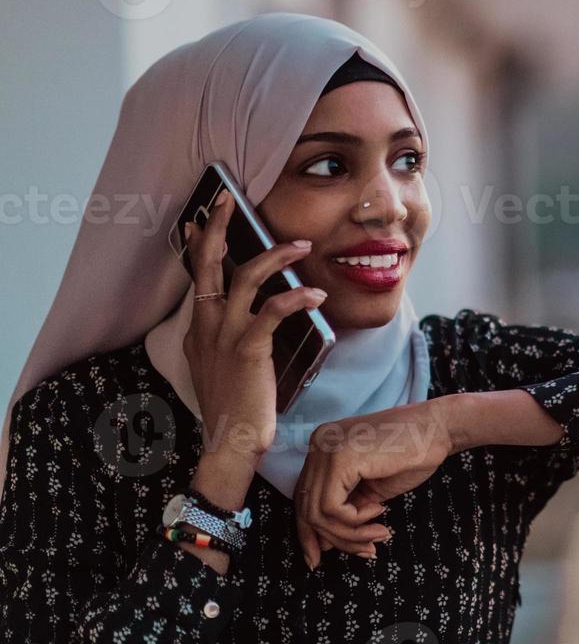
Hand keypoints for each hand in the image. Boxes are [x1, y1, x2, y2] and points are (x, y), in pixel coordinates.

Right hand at [183, 188, 326, 464]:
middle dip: (219, 228)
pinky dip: (296, 298)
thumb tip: (246, 319)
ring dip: (276, 256)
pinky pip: (271, 311)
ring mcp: (225, 336)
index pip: (198, 276)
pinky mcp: (248, 350)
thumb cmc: (234, 407)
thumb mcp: (222, 366)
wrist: (230, 443)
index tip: (203, 219)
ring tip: (303, 245)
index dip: (200, 245)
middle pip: (209, 264)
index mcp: (200, 329)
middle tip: (229, 200)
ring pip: (245, 278)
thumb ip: (228, 339)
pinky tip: (316, 295)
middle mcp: (207, 326)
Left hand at [293, 399, 453, 568]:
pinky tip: (378, 510)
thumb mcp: (371, 489)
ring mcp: (326, 449)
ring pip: (318, 513)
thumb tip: (323, 545)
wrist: (439, 428)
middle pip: (307, 508)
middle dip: (335, 539)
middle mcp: (318, 444)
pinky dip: (355, 520)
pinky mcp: (340, 458)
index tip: (320, 558)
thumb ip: (346, 509)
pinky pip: (332, 507)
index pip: (303, 498)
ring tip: (378, 533)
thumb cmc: (414, 454)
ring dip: (350, 534)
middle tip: (366, 550)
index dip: (309, 533)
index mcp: (322, 448)